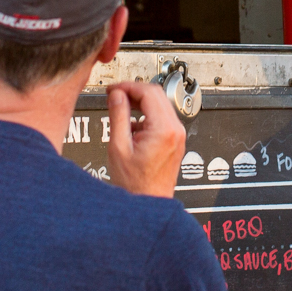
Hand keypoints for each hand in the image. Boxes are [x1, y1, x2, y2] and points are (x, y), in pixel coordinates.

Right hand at [106, 80, 184, 199]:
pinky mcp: (176, 141)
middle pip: (157, 94)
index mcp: (164, 129)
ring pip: (160, 104)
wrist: (149, 203)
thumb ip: (118, 116)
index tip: (113, 89)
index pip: (148, 92)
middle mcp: (176, 130)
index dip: (128, 86)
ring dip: (140, 102)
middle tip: (115, 95)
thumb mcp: (119, 147)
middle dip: (134, 91)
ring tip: (120, 109)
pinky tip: (131, 125)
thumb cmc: (136, 184)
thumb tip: (117, 95)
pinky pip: (162, 118)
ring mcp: (178, 135)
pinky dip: (147, 115)